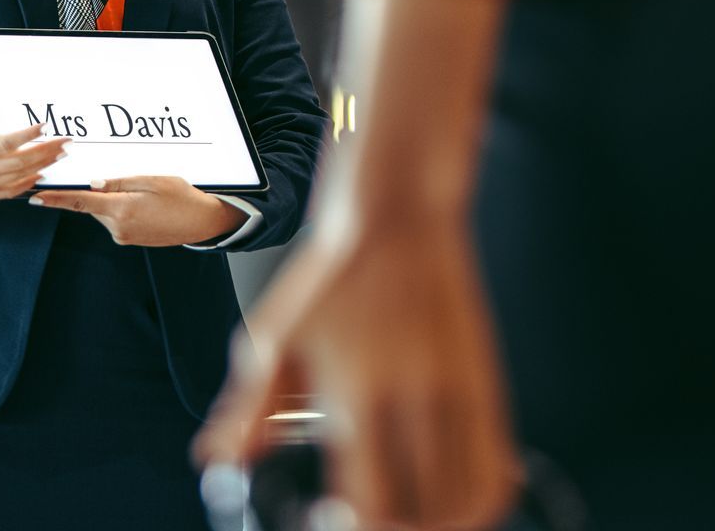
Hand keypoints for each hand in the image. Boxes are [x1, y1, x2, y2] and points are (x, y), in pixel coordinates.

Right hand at [0, 90, 68, 199]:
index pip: (2, 144)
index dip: (26, 136)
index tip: (44, 126)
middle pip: (17, 163)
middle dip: (45, 151)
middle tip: (66, 141)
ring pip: (17, 178)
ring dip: (42, 166)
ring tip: (61, 154)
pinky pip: (7, 192)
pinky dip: (26, 184)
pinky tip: (41, 174)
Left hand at [28, 175, 245, 246]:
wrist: (202, 222)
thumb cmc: (182, 197)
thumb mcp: (153, 180)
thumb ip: (120, 182)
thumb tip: (93, 183)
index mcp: (122, 209)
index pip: (80, 202)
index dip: (55, 200)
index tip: (34, 198)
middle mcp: (118, 227)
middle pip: (94, 204)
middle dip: (100, 191)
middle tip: (127, 181)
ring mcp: (124, 236)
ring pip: (105, 212)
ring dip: (114, 200)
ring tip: (145, 194)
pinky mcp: (130, 239)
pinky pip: (116, 220)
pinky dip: (122, 209)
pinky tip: (146, 205)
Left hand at [195, 216, 520, 530]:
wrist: (398, 216)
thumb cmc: (334, 274)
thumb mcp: (276, 337)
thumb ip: (249, 408)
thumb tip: (218, 460)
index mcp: (359, 391)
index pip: (371, 499)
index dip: (354, 527)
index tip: (331, 519)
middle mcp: (416, 399)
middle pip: (424, 512)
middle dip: (396, 530)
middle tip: (368, 519)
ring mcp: (458, 394)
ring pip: (468, 499)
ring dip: (438, 522)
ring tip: (407, 515)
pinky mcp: (484, 383)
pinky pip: (496, 467)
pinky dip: (479, 500)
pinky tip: (447, 497)